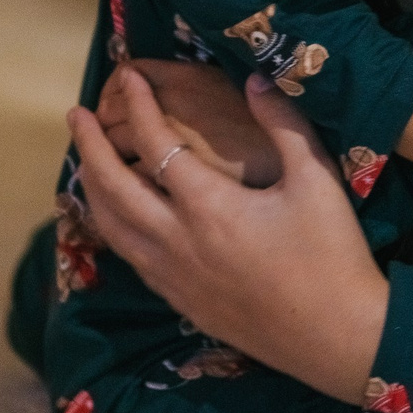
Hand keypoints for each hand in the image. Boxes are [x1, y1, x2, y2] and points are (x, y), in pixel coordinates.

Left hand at [67, 69, 388, 402]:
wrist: (337, 336)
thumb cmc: (332, 254)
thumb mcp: (316, 179)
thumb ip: (283, 124)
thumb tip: (256, 78)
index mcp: (209, 207)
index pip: (155, 145)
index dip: (139, 106)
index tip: (130, 76)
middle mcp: (178, 242)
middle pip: (114, 188)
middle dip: (89, 147)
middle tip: (76, 115)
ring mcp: (175, 276)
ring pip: (112, 229)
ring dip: (91, 190)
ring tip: (84, 163)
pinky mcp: (181, 302)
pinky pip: (130, 259)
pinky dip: (112, 228)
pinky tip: (117, 219)